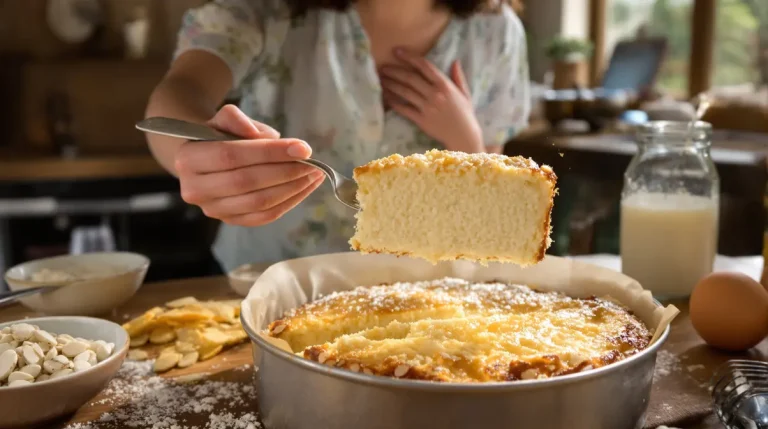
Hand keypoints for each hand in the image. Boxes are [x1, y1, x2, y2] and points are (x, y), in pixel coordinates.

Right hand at [174, 105, 324, 226]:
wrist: (207, 160)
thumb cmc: (220, 136)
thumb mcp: (223, 119)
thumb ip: (238, 119)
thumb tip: (266, 137)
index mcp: (188, 158)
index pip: (232, 155)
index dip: (269, 152)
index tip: (302, 148)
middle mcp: (195, 189)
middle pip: (247, 182)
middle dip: (286, 171)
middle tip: (313, 163)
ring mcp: (212, 209)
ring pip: (258, 202)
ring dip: (292, 188)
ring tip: (314, 174)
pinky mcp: (230, 221)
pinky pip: (264, 216)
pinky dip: (289, 202)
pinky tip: (305, 188)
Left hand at [380, 49, 483, 152]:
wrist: (463, 135)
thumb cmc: (465, 114)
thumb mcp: (464, 93)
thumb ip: (458, 77)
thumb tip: (455, 61)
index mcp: (445, 85)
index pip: (424, 66)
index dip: (410, 57)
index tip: (397, 51)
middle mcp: (434, 94)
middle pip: (411, 78)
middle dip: (395, 71)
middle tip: (383, 67)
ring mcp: (427, 107)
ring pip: (405, 92)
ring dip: (391, 84)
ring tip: (381, 79)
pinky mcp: (421, 119)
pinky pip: (404, 109)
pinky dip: (394, 103)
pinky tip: (385, 97)